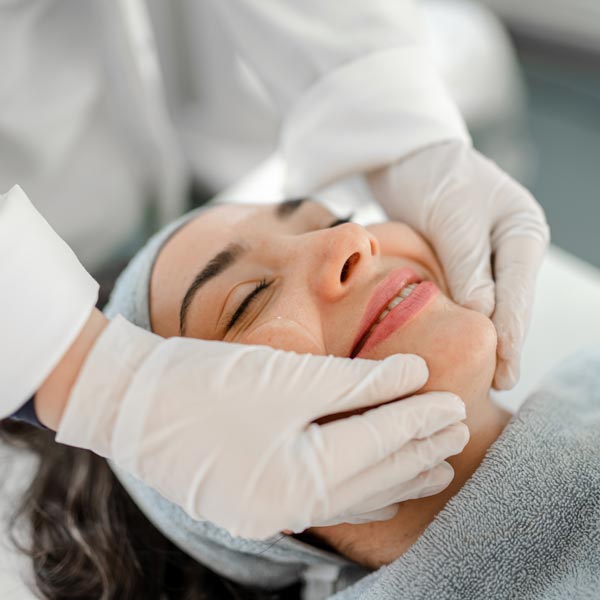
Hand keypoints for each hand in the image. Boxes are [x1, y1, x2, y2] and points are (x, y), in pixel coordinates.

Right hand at [57, 315, 467, 538]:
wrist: (128, 400)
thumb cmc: (204, 381)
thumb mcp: (286, 376)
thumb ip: (355, 381)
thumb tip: (413, 374)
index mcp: (297, 477)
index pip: (378, 444)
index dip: (419, 419)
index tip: (455, 402)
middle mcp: (288, 506)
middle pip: (373, 476)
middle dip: (418, 450)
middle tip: (460, 431)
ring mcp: (269, 509)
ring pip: (354, 494)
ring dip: (397, 475)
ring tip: (438, 467)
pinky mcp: (255, 500)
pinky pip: (326, 499)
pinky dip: (361, 489)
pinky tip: (383, 491)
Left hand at [368, 141, 549, 388]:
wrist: (409, 158)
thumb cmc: (434, 177)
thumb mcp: (453, 217)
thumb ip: (468, 265)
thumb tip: (483, 314)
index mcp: (522, 232)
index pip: (520, 292)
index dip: (512, 333)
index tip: (505, 370)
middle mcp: (511, 248)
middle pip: (510, 303)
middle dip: (502, 343)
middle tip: (496, 384)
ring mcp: (489, 256)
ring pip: (489, 305)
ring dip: (482, 336)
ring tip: (479, 375)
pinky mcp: (463, 262)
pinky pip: (466, 297)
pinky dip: (461, 320)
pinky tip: (456, 343)